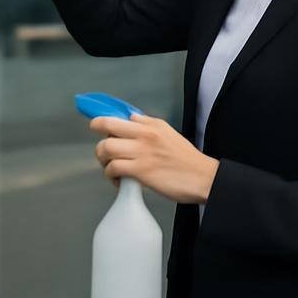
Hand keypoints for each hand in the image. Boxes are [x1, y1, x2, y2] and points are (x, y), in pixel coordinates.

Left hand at [91, 114, 219, 204]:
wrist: (201, 176)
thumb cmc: (186, 158)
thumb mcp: (167, 132)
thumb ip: (148, 124)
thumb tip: (130, 119)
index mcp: (150, 125)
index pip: (118, 116)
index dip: (101, 121)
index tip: (96, 126)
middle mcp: (144, 134)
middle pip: (106, 127)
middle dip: (100, 140)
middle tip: (105, 153)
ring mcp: (141, 152)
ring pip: (106, 148)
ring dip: (103, 160)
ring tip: (111, 168)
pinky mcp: (140, 171)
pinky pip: (113, 169)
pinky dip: (111, 176)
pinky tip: (119, 181)